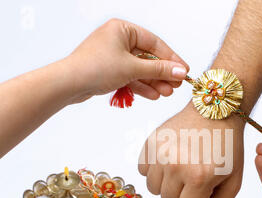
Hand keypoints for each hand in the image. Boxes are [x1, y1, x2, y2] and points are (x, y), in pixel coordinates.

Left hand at [66, 19, 188, 102]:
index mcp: (123, 30)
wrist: (69, 84)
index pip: (154, 43)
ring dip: (154, 82)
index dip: (171, 58)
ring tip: (167, 93)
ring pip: (140, 70)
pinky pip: (131, 77)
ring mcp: (114, 56)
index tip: (184, 71)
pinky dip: (141, 86)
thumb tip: (180, 72)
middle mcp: (118, 40)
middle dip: (163, 74)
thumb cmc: (95, 67)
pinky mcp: (110, 71)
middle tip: (176, 85)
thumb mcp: (132, 68)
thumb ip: (158, 70)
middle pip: (148, 58)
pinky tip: (153, 94)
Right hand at [138, 101, 244, 197]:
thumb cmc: (227, 147)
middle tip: (193, 176)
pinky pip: (142, 171)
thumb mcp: (233, 181)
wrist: (214, 112)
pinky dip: (154, 170)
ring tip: (181, 168)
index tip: (204, 188)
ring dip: (167, 184)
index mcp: (199, 177)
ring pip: (153, 189)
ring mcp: (160, 153)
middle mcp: (175, 166)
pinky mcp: (150, 143)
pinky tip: (168, 159)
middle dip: (182, 194)